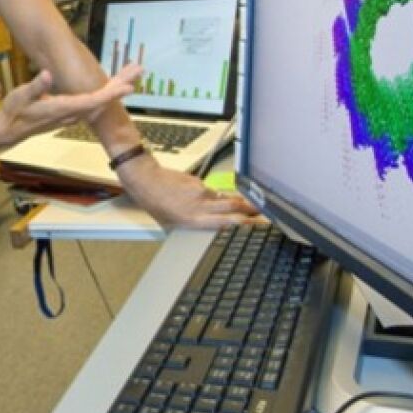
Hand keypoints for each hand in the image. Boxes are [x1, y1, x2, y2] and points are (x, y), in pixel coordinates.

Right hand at [0, 65, 142, 147]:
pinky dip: (107, 91)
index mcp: (64, 108)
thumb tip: (47, 75)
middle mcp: (72, 113)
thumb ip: (36, 87)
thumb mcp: (21, 96)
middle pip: (103, 100)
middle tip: (139, 71)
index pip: (93, 101)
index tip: (128, 87)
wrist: (10, 129)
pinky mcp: (72, 112)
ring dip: (116, 86)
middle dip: (121, 86)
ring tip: (132, 71)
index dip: (111, 94)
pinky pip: (95, 101)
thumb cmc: (14, 111)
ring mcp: (73, 114)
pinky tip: (115, 82)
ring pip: (101, 101)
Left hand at [118, 155, 264, 228]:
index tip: (256, 227)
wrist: (147, 180)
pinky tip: (210, 198)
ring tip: (251, 206)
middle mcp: (200, 206)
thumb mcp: (172, 224)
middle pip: (234, 207)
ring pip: (226, 198)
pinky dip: (216, 196)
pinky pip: (214, 191)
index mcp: (194, 220)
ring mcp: (202, 192)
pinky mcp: (200, 182)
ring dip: (239, 202)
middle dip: (252, 210)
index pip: (226, 223)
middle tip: (265, 214)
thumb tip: (206, 232)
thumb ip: (192, 228)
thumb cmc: (156, 204)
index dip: (244, 225)